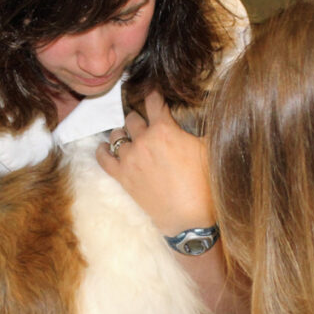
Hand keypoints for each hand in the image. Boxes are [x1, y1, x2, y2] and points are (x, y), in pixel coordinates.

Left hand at [96, 91, 214, 234]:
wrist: (191, 218)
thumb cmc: (205, 184)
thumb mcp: (209, 149)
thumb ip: (201, 130)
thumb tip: (205, 118)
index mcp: (165, 129)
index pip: (154, 102)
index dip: (154, 96)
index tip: (154, 95)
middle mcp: (143, 140)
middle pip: (133, 118)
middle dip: (140, 120)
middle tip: (147, 126)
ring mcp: (130, 159)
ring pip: (116, 135)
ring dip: (124, 134)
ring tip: (131, 139)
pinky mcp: (122, 177)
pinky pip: (103, 157)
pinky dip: (103, 151)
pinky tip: (106, 148)